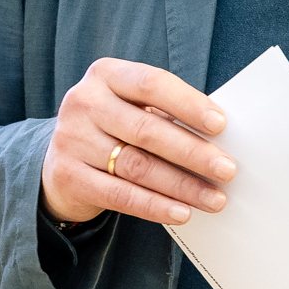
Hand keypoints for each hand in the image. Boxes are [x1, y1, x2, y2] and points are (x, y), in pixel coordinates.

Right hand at [41, 59, 235, 225]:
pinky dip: (155, 206)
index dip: (188, 104)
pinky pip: (120, 195)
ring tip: (214, 198)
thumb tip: (218, 141)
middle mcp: (84, 102)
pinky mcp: (68, 176)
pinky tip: (181, 212)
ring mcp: (72, 140)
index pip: (151, 84)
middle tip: (227, 169)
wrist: (61, 160)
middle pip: (147, 130)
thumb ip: (165, 115)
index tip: (221, 125)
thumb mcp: (132, 108)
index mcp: (105, 75)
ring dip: (182, 185)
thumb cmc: (113, 129)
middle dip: (193, 152)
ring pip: (137, 166)